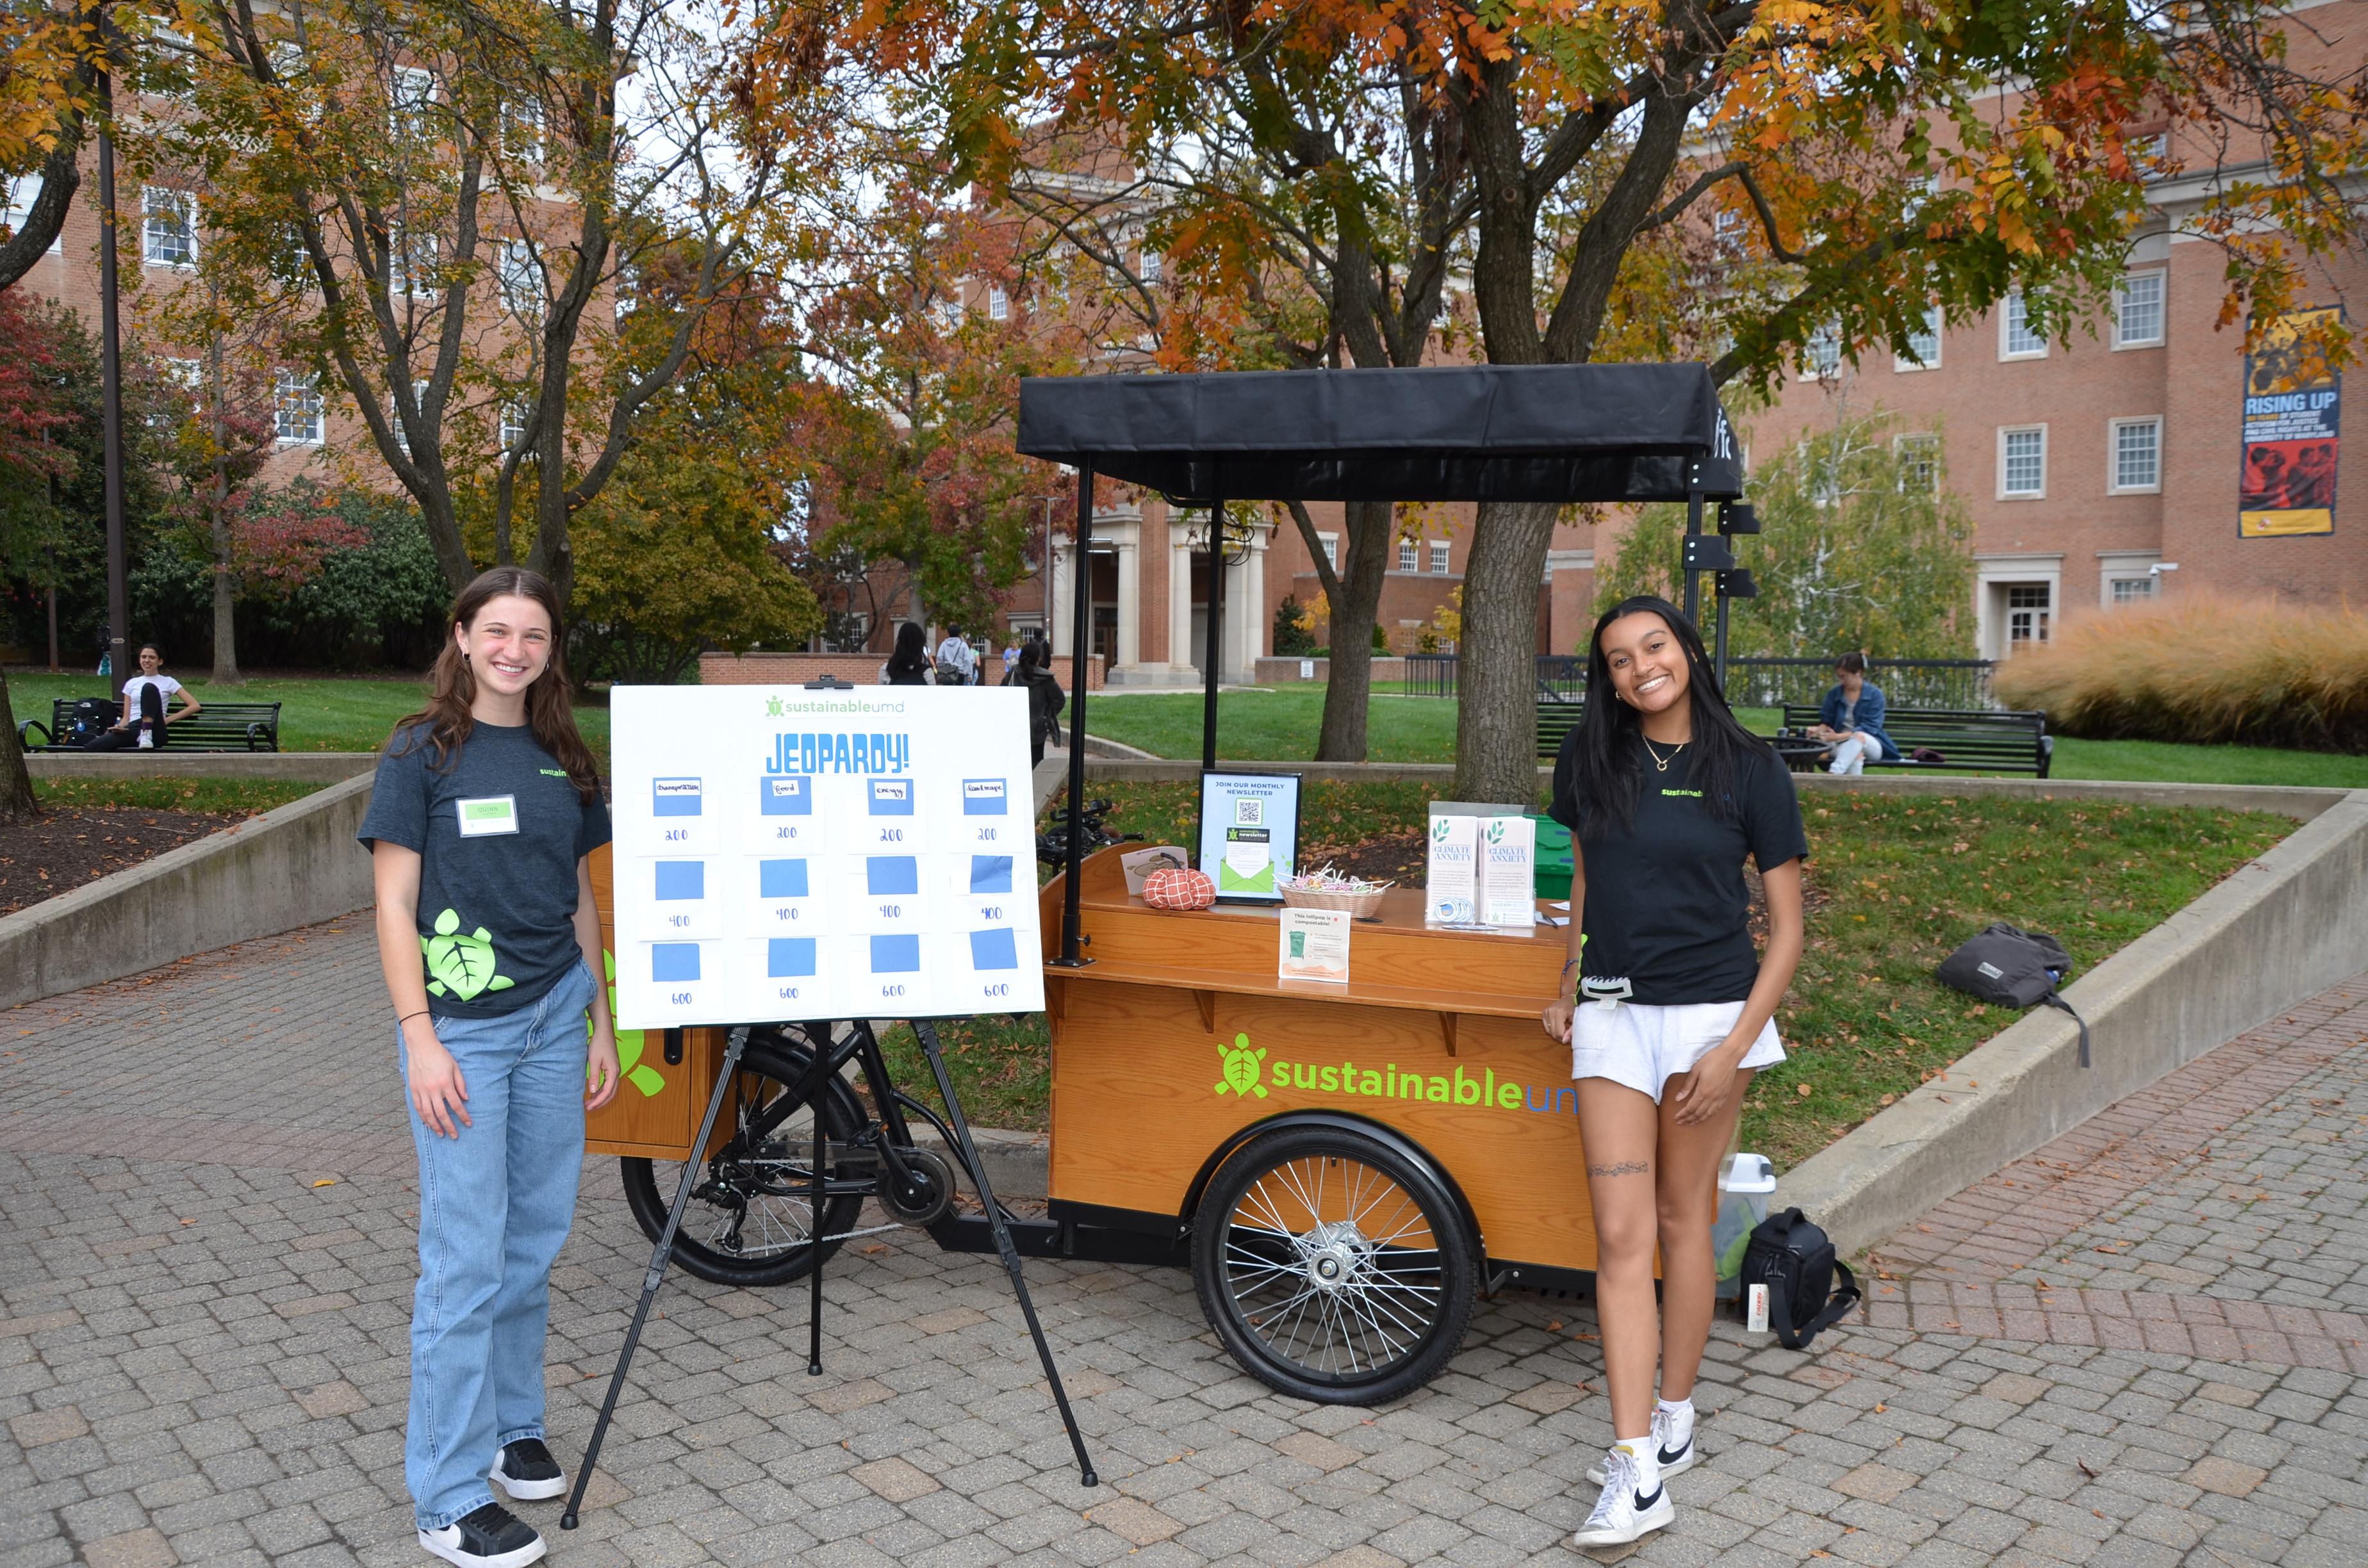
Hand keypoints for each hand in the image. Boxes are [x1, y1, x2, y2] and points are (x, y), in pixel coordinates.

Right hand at [404, 1021, 471, 1136]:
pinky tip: (428, 1124)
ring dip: (435, 1126)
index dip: (463, 1116)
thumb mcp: (455, 1067)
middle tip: (455, 1136)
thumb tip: (466, 1099)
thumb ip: (461, 1084)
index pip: (456, 1105)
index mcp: (445, 1083)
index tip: (468, 1124)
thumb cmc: (441, 1056)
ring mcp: (421, 1091)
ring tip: (441, 1134)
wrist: (421, 1047)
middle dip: (449, 1126)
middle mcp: (433, 1089)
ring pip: (428, 1114)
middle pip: (441, 1113)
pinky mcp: (413, 1090)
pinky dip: (423, 1117)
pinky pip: (418, 1108)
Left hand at [585, 1020, 619, 1111]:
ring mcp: (615, 1071)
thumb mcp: (593, 1061)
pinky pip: (608, 1083)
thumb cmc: (599, 1044)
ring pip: (610, 1089)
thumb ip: (593, 1076)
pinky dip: (601, 1090)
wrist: (604, 1032)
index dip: (598, 1101)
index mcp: (613, 1072)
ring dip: (601, 1097)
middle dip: (600, 1102)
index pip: (607, 1092)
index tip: (589, 1107)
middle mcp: (616, 1073)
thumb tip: (592, 1090)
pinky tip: (594, 1092)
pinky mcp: (611, 1069)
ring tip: (590, 1102)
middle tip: (589, 1108)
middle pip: (611, 1093)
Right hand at [1542, 998, 1573, 1043]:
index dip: (1565, 1037)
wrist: (1571, 998)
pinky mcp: (1544, 1013)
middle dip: (1561, 1036)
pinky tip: (1560, 1026)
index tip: (1571, 1036)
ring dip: (1557, 1033)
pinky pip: (1547, 1027)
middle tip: (1569, 1033)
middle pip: (1553, 1033)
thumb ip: (1571, 1031)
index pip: (1559, 1033)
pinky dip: (1553, 1029)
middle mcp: (1550, 1011)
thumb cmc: (1576, 1007)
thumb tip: (1564, 1041)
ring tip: (1565, 1028)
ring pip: (1549, 1031)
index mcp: (1559, 1012)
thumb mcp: (1576, 1020)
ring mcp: (1546, 1012)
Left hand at [1668, 1039, 1746, 1125]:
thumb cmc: (1711, 1060)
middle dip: (1688, 1119)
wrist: (1730, 1056)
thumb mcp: (1695, 1070)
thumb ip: (1687, 1086)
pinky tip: (1705, 1116)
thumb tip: (1678, 1098)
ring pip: (1708, 1114)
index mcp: (1703, 1091)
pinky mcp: (1726, 1095)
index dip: (1682, 1114)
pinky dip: (1709, 1115)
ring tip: (1690, 1123)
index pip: (1690, 1108)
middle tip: (1680, 1122)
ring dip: (1698, 1120)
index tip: (1676, 1118)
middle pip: (1698, 1113)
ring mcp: (1720, 1097)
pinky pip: (1717, 1110)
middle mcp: (1713, 1097)